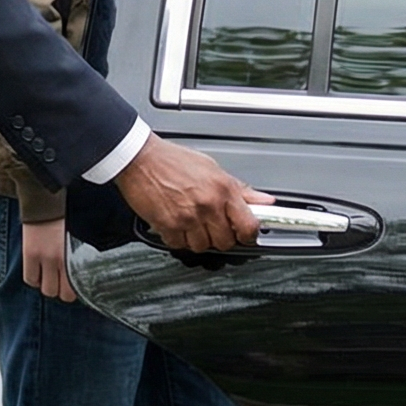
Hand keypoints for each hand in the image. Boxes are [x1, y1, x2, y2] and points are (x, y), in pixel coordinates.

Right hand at [21, 217, 76, 301]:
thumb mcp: (74, 239)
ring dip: (46, 285)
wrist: (45, 202)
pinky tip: (37, 271)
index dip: (71, 290)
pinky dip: (33, 279)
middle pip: (61, 293)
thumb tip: (77, 272)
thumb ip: (74, 256)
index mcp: (74, 255)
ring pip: (46, 290)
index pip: (75, 287)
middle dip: (60, 290)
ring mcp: (44, 258)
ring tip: (47, 276)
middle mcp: (60, 260)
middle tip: (58, 281)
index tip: (70, 285)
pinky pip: (30, 279)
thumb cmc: (62, 219)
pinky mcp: (30, 254)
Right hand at [112, 138, 262, 252]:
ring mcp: (188, 217)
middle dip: (220, 237)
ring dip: (198, 239)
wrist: (141, 158)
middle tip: (213, 225)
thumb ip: (240, 189)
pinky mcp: (168, 226)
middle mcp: (208, 204)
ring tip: (192, 222)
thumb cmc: (173, 160)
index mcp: (223, 189)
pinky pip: (180, 245)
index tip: (246, 235)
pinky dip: (178, 239)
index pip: (248, 225)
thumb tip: (264, 200)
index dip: (249, 235)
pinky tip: (177, 223)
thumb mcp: (213, 168)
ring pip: (203, 246)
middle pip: (225, 242)